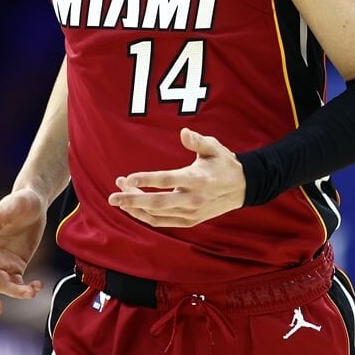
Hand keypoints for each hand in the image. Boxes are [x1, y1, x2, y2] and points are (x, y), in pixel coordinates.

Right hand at [0, 188, 46, 315]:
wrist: (36, 205)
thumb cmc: (22, 201)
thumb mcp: (15, 203)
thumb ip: (2, 211)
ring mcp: (0, 263)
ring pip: (1, 285)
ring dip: (15, 292)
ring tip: (33, 292)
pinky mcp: (14, 268)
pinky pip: (16, 284)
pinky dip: (25, 290)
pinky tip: (38, 286)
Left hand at [107, 128, 245, 227]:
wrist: (242, 187)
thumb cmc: (223, 162)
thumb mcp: (215, 147)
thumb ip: (198, 141)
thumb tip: (183, 132)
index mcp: (198, 179)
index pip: (167, 180)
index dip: (146, 180)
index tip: (127, 177)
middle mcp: (193, 199)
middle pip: (157, 203)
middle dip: (132, 200)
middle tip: (112, 196)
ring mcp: (191, 213)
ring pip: (157, 215)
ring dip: (135, 207)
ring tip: (119, 197)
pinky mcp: (190, 221)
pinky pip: (162, 222)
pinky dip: (145, 217)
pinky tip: (133, 208)